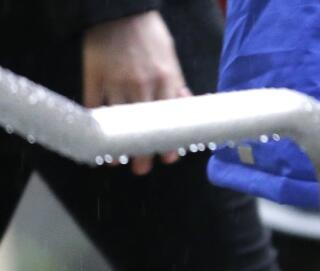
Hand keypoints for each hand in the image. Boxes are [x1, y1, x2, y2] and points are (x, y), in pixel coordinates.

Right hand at [82, 11, 190, 174]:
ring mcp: (116, 80)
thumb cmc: (148, 33)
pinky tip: (98, 140)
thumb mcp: (171, 56)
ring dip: (119, 143)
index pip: (170, 119)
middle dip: (143, 150)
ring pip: (118, 120)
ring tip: (120, 160)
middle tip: (143, 168)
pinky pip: (94, 104)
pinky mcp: (94, 75)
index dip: (168, 140)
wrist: (118, 9)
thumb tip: (189, 105)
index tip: (168, 158)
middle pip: (144, 125)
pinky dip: (96, 124)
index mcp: (166, 79)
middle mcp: (142, 84)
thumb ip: (178, 83)